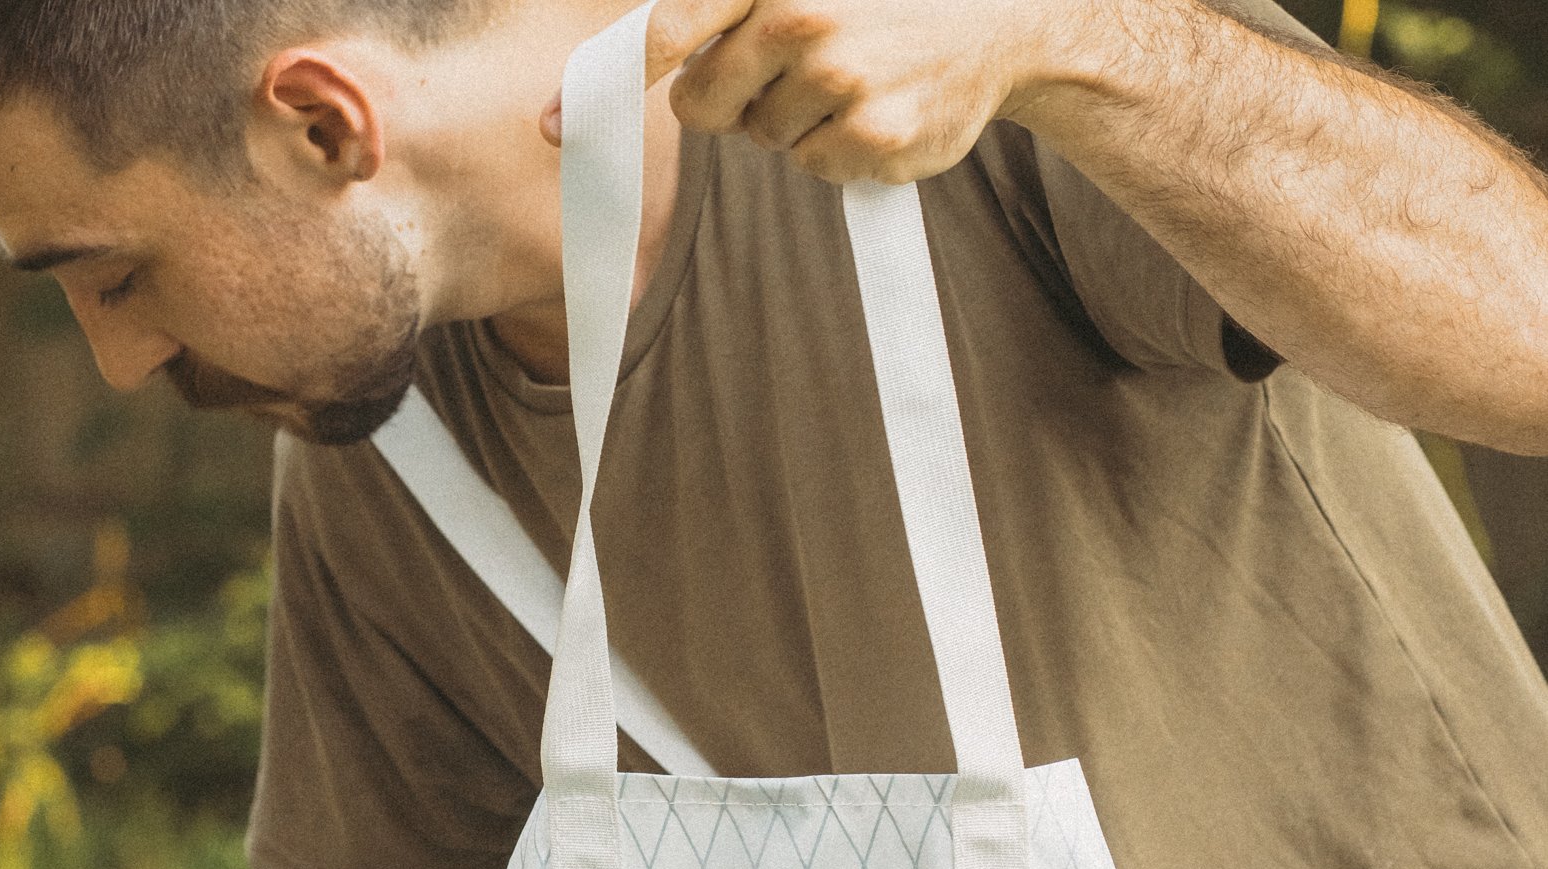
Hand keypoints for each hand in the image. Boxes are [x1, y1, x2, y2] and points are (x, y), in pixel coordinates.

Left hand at [545, 0, 1078, 182]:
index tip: (551, 126)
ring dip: (791, 123)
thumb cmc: (885, 2)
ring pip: (760, 138)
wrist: (1002, 25)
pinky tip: (877, 113)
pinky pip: (812, 166)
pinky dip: (835, 152)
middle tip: (786, 72)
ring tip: (850, 81)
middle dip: (727, 100)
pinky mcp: (870, 136)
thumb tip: (635, 56)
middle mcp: (800, 16)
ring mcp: (838, 79)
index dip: (603, 80)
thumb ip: (725, 11)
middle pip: (702, 102)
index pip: (667, 29)